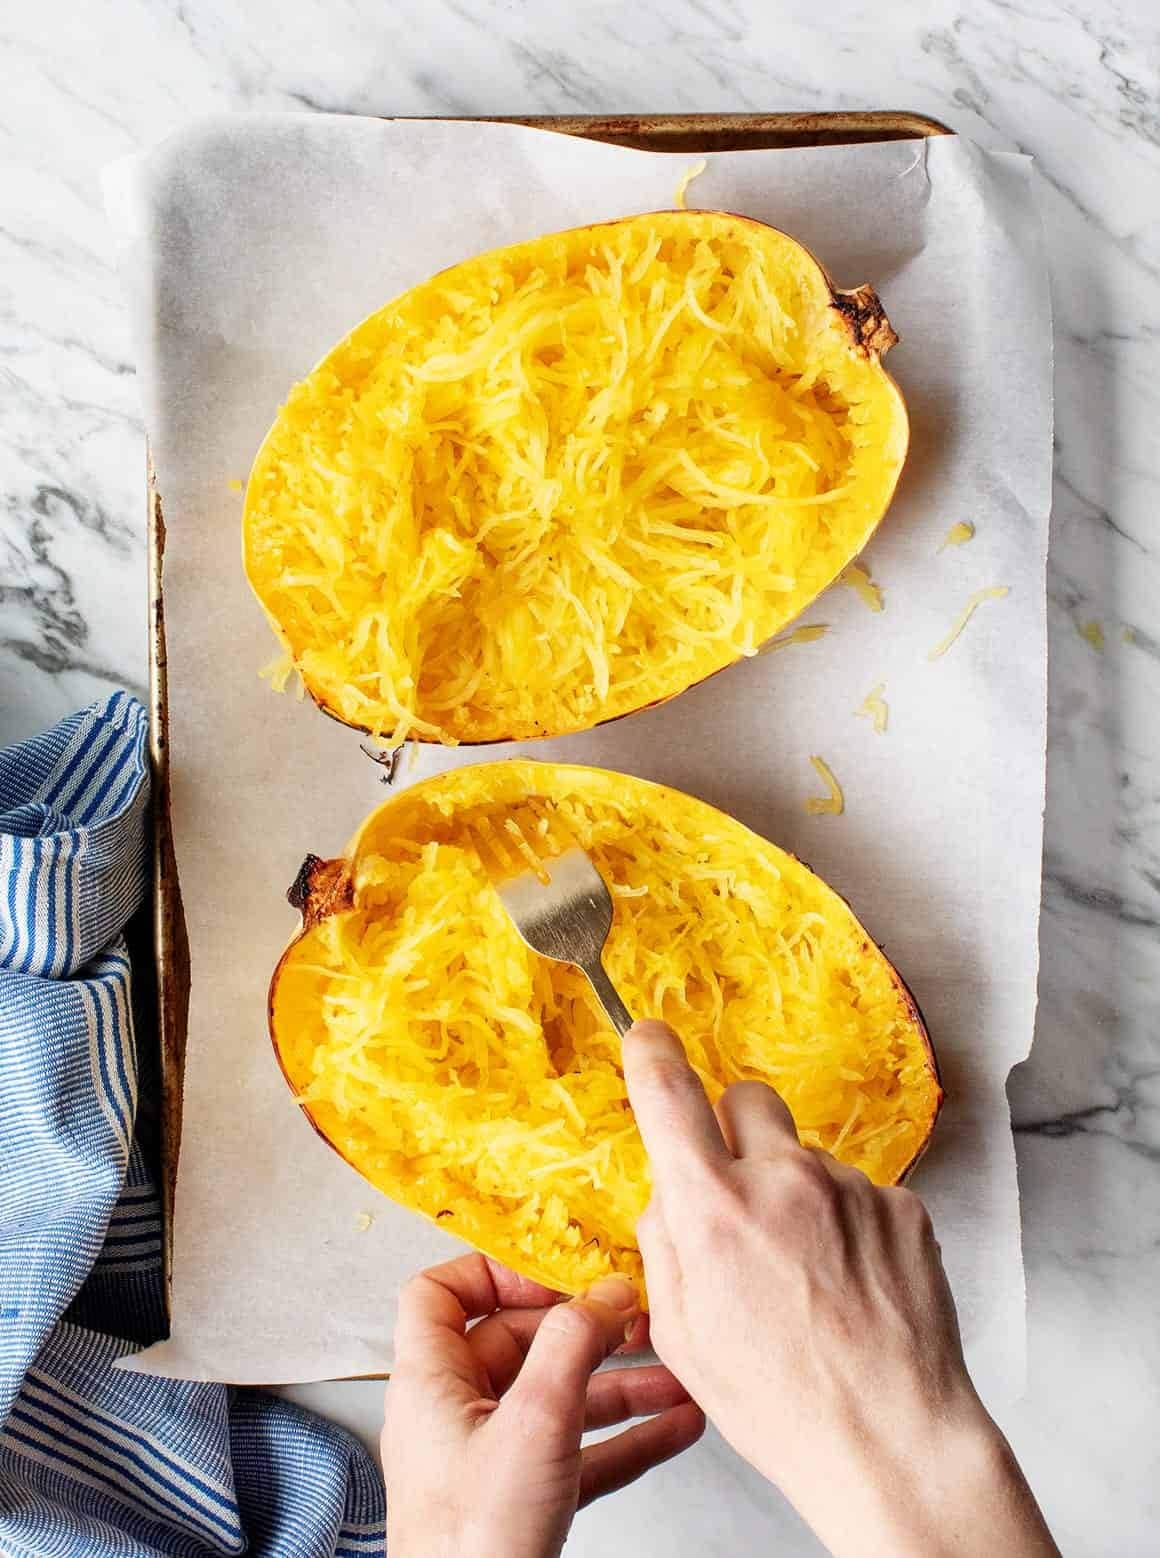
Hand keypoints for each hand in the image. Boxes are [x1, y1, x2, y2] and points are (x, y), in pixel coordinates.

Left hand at [382, 1253, 703, 1557]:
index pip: (440, 1293)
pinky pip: (578, 1452)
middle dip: (587, 1331)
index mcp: (431, 1381)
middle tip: (640, 1320)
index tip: (557, 1275)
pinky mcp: (520, 1503)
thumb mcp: (532, 1422)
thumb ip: (572, 1345)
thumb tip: (605, 1290)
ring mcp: (488, 1460)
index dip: (495, 1272)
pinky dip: (625, 1438)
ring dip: (622, 1385)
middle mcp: (454, 1413)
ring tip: (679, 1376)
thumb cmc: (473, 1545)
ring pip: (559, 1399)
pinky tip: (675, 1429)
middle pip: (520, 1342)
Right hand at [622, 1019, 1058, 1557]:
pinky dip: (847, 1224)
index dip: (652, 1055)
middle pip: (746, 1099)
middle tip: (740, 1192)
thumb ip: (664, 1243)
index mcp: (714, 1209)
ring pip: (805, 1156)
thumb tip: (670, 1194)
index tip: (649, 1036)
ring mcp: (851, 1187)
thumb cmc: (778, 1402)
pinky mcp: (902, 1205)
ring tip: (810, 1273)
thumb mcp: (681, 1334)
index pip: (671, 1094)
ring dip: (796, 1191)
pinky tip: (851, 1282)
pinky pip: (857, 1191)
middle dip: (735, 1131)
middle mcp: (784, 1179)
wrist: (892, 1441)